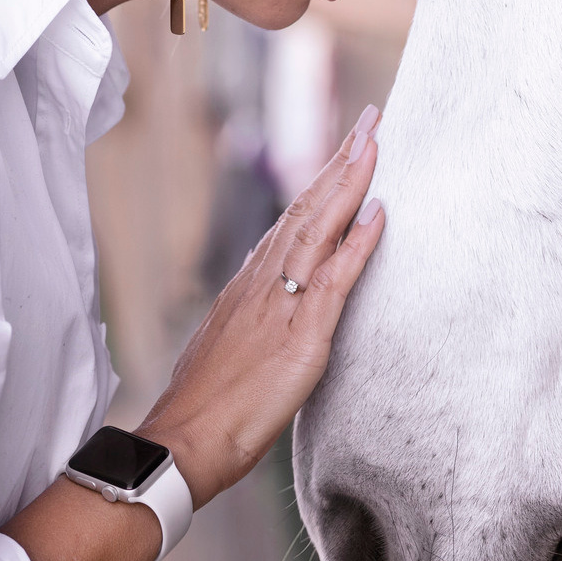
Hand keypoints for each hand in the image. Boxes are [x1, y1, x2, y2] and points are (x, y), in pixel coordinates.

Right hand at [138, 103, 386, 504]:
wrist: (184, 441)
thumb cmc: (206, 406)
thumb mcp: (229, 345)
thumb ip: (252, 313)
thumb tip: (267, 291)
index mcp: (251, 285)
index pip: (292, 219)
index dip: (322, 181)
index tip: (346, 146)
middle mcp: (264, 283)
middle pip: (307, 208)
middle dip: (340, 161)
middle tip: (369, 119)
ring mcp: (280, 305)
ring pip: (318, 229)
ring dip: (349, 183)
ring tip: (373, 142)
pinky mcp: (300, 337)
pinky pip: (334, 281)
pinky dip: (357, 244)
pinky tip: (377, 214)